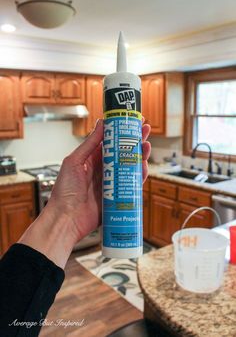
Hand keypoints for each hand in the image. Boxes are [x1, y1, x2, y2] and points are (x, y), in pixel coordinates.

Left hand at [48, 118, 150, 242]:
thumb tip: (101, 123)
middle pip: (123, 153)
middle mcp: (104, 170)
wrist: (66, 219)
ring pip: (130, 167)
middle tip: (145, 131)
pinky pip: (132, 184)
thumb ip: (89, 144)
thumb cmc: (65, 191)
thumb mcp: (74, 162)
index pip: (110, 142)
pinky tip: (144, 166)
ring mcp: (112, 183)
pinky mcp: (118, 197)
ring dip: (140, 156)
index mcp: (92, 160)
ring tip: (146, 146)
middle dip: (135, 141)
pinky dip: (140, 176)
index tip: (131, 121)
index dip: (121, 132)